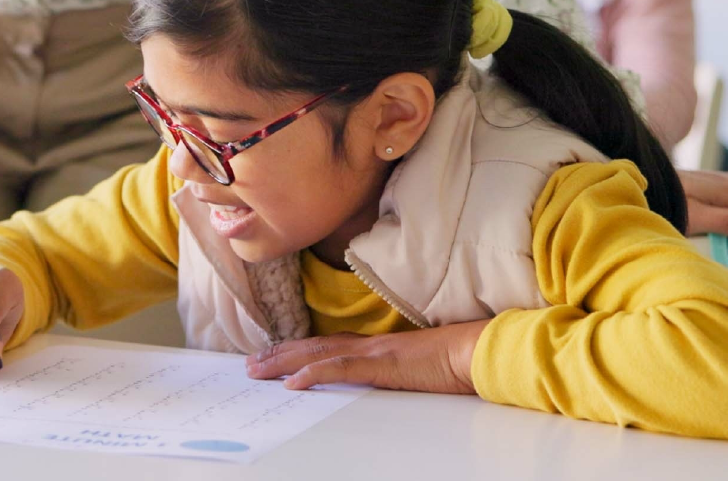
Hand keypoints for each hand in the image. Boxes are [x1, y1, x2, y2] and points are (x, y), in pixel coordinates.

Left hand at [246, 321, 489, 393]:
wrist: (477, 350)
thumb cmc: (456, 359)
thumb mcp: (418, 366)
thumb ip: (397, 369)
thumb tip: (389, 377)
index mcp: (376, 344)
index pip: (328, 346)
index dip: (299, 350)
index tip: (275, 355)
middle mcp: (368, 344)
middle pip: (313, 347)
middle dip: (279, 354)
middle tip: (251, 363)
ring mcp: (372, 352)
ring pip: (317, 355)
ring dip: (283, 362)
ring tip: (258, 370)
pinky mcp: (381, 365)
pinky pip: (340, 369)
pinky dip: (313, 375)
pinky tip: (293, 383)